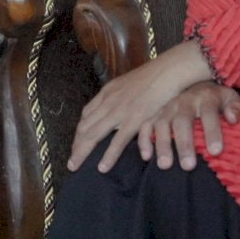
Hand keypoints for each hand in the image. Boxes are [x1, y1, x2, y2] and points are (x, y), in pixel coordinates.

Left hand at [69, 40, 215, 173]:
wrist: (168, 70)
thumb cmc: (154, 75)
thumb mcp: (130, 83)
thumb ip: (122, 95)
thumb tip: (120, 104)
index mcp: (108, 92)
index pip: (87, 114)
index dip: (80, 130)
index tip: (77, 142)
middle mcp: (108, 101)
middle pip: (85, 126)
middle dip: (76, 144)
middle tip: (71, 160)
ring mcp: (119, 111)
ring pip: (93, 134)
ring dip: (82, 152)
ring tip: (74, 167)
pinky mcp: (133, 119)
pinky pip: (117, 141)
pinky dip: (108, 156)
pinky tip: (102, 168)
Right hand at [147, 82, 239, 171]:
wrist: (197, 86)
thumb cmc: (217, 100)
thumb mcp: (231, 98)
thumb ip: (236, 107)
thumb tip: (232, 119)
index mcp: (205, 97)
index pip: (209, 113)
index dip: (212, 132)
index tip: (216, 152)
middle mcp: (184, 101)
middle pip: (182, 121)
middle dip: (184, 144)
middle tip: (188, 166)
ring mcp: (168, 107)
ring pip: (161, 124)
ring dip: (162, 145)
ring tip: (166, 165)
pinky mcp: (156, 114)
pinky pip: (145, 125)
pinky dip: (144, 140)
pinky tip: (147, 157)